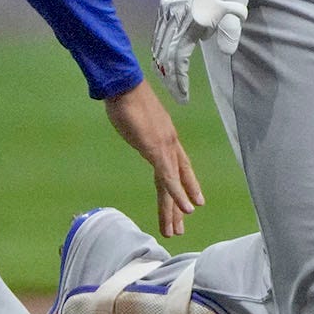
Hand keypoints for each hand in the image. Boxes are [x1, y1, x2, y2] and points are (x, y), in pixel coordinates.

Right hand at [104, 80, 204, 238]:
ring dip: (176, 207)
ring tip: (179, 228)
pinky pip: (169, 177)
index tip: (191, 202)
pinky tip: (185, 209)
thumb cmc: (124, 97)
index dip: (185, 184)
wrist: (123, 85)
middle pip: (178, 178)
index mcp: (165, 136)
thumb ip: (137, 128)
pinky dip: (178, 194)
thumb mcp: (133, 118)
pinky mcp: (157, 149)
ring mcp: (165, 146)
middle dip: (178, 203)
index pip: (177, 165)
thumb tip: (133, 128)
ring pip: (173, 183)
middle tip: (181, 226)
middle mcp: (170, 143)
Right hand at [152, 0, 247, 103]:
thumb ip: (230, 29)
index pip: (179, 58)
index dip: (179, 80)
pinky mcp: (165, 5)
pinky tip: (161, 57)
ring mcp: (167, 11)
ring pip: (158, 44)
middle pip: (165, 55)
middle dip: (169, 78)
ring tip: (168, 81)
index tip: (183, 96)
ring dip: (161, 66)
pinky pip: (158, 32)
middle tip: (176, 95)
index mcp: (192, 20)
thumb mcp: (236, 4)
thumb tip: (225, 51)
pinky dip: (158, 49)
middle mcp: (175, 18)